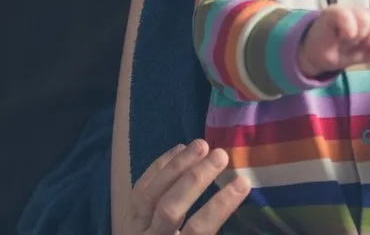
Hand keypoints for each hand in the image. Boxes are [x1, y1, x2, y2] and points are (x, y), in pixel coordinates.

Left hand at [127, 139, 249, 234]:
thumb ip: (209, 232)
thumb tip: (242, 206)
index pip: (199, 230)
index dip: (220, 206)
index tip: (243, 183)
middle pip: (170, 208)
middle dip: (196, 179)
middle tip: (221, 155)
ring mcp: (134, 229)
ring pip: (151, 194)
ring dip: (177, 166)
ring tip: (202, 144)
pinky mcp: (127, 217)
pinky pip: (139, 188)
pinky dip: (158, 167)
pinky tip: (178, 149)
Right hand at [299, 6, 369, 77]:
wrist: (315, 56)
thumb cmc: (341, 51)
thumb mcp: (364, 55)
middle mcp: (360, 12)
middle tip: (364, 47)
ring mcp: (346, 11)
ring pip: (366, 18)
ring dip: (361, 36)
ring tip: (350, 42)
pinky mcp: (332, 13)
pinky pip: (347, 16)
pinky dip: (349, 31)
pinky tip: (344, 38)